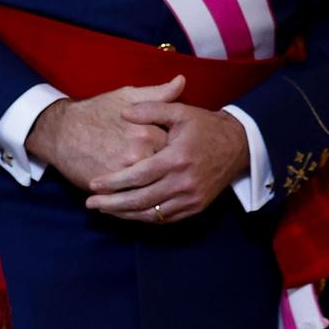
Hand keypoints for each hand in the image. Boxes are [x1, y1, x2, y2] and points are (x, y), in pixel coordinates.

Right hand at [24, 77, 183, 189]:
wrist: (60, 132)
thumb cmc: (96, 111)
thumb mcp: (127, 96)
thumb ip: (158, 94)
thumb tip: (181, 81)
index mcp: (147, 131)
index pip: (177, 146)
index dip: (178, 148)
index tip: (177, 148)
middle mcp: (139, 154)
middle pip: (166, 168)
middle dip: (168, 168)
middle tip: (166, 167)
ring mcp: (124, 174)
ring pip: (151, 186)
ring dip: (156, 186)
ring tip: (155, 181)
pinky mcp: (110, 189)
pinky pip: (132, 199)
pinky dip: (139, 198)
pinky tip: (142, 194)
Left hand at [83, 91, 247, 223]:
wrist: (238, 145)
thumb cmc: (205, 126)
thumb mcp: (180, 111)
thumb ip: (151, 109)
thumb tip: (123, 112)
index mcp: (176, 158)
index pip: (138, 176)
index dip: (114, 182)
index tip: (93, 184)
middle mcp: (183, 182)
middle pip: (141, 200)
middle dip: (113, 203)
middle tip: (90, 203)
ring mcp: (191, 198)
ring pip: (152, 214)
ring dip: (126, 214)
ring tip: (104, 209)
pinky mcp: (196, 207)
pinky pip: (165, 218)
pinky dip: (145, 218)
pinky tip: (128, 213)